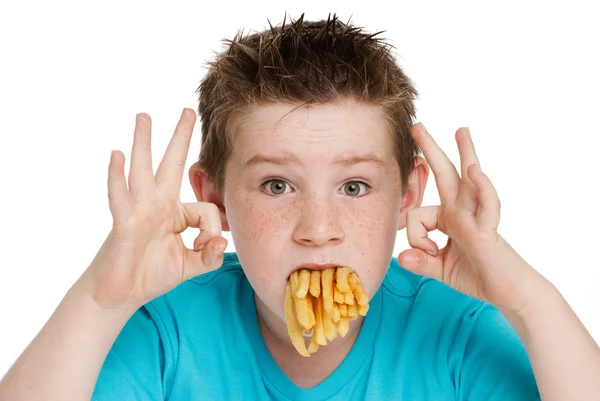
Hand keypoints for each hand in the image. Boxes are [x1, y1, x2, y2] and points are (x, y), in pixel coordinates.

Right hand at [81, 108, 226, 309]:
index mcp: (174, 212)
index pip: (206, 207)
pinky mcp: (123, 223)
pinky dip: (117, 176)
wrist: (120, 293)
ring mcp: (139, 211)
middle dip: (180, 137)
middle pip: (170, 164)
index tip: (207, 246)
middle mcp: (157, 205)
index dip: (212, 229)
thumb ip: (209, 256)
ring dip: (144, 142)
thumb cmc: (151, 274)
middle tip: (188, 111)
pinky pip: (120, 196)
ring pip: (143, 170)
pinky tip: (117, 155)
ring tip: (144, 116)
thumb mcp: (190, 266)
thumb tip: (222, 242)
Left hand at [398, 123, 546, 313]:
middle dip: (431, 150)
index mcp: (449, 218)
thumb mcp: (439, 269)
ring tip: (461, 130)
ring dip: (465, 153)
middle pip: (444, 174)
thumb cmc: (478, 276)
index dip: (415, 237)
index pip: (417, 214)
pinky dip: (482, 188)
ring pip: (469, 180)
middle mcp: (461, 212)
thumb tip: (399, 258)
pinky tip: (474, 170)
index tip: (426, 255)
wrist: (509, 293)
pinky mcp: (488, 231)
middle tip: (417, 126)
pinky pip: (487, 205)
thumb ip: (419, 262)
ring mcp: (475, 218)